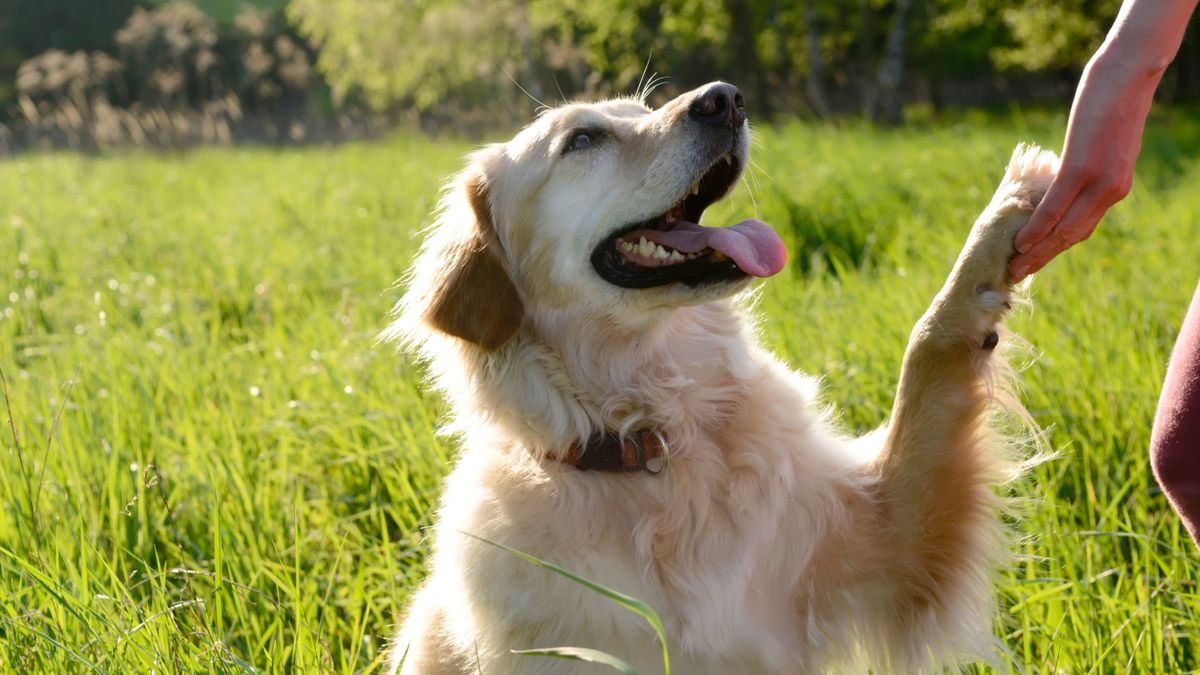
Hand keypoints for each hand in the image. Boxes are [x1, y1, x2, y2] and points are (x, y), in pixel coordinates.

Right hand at [1008, 52, 1155, 280]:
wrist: (1130, 74)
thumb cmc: (1115, 99)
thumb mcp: (1106, 141)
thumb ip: (1092, 163)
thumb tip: (1070, 173)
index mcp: (1117, 187)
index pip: (1083, 228)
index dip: (1056, 248)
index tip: (1034, 261)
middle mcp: (1112, 191)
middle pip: (1073, 236)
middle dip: (1044, 258)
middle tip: (1018, 273)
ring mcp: (1098, 182)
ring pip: (1064, 228)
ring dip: (1037, 251)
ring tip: (1015, 265)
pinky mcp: (1081, 169)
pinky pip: (1055, 207)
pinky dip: (1036, 228)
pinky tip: (1020, 240)